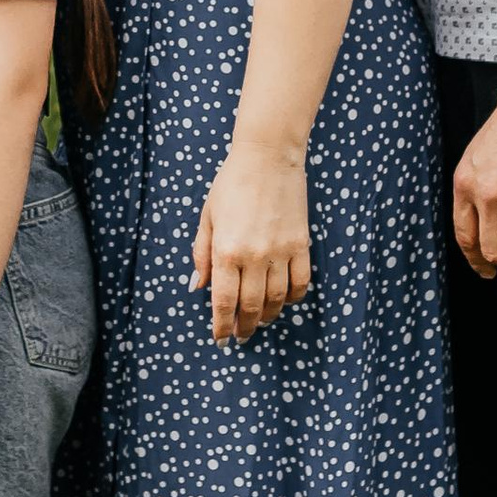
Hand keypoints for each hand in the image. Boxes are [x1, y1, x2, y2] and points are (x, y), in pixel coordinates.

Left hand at [191, 139, 311, 343]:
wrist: (268, 157)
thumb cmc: (231, 184)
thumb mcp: (207, 217)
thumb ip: (201, 254)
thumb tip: (196, 286)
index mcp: (225, 250)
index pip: (223, 302)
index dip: (221, 326)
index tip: (220, 339)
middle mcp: (253, 256)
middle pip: (251, 307)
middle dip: (245, 327)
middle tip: (240, 336)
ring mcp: (280, 251)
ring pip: (277, 300)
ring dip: (268, 316)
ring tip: (261, 321)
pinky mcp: (300, 244)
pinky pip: (300, 283)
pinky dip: (292, 298)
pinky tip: (284, 301)